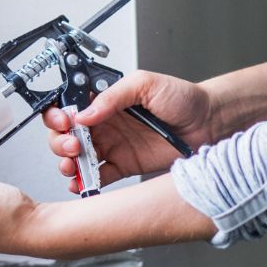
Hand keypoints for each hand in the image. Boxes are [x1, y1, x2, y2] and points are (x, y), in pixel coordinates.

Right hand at [45, 70, 212, 191]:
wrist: (208, 123)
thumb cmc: (182, 98)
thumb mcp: (145, 84)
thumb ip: (113, 96)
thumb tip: (86, 113)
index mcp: (105, 100)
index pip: (70, 106)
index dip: (59, 115)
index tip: (64, 122)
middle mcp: (105, 123)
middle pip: (66, 133)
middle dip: (60, 141)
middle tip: (73, 145)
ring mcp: (113, 146)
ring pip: (77, 156)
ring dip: (68, 162)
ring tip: (73, 165)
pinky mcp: (124, 165)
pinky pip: (98, 175)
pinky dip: (85, 181)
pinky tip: (81, 182)